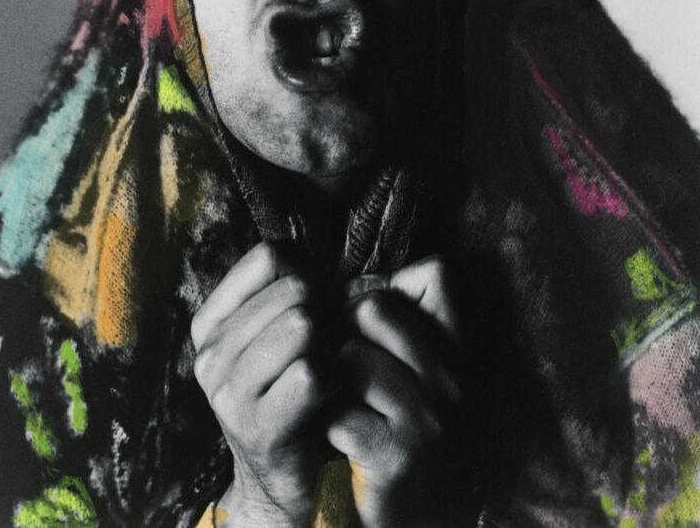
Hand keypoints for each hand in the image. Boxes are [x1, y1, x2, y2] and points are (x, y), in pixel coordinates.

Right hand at [191, 241, 327, 526]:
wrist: (287, 480)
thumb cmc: (294, 393)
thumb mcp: (281, 336)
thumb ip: (298, 291)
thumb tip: (342, 265)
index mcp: (210, 323)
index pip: (270, 256)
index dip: (309, 271)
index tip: (319, 301)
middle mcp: (210, 354)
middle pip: (294, 289)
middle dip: (328, 307)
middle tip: (336, 338)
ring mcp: (229, 393)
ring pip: (303, 325)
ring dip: (334, 341)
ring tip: (336, 362)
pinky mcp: (259, 428)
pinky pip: (313, 373)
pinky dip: (338, 376)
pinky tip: (338, 390)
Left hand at [327, 256, 462, 527]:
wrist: (382, 510)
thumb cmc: (372, 418)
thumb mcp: (385, 353)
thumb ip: (381, 307)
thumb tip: (352, 282)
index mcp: (452, 346)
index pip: (432, 273)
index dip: (373, 292)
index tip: (360, 326)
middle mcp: (450, 377)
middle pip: (373, 305)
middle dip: (339, 331)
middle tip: (340, 370)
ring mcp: (430, 417)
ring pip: (350, 355)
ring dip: (329, 380)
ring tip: (340, 403)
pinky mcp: (402, 456)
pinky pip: (339, 411)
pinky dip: (326, 423)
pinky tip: (337, 439)